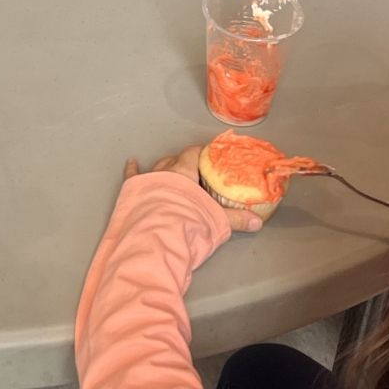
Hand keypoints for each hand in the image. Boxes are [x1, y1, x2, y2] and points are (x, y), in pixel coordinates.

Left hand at [123, 145, 261, 232]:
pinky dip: (133, 168)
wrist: (154, 235)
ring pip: (157, 167)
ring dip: (165, 168)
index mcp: (184, 172)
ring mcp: (147, 180)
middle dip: (186, 163)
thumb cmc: (186, 223)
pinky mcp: (132, 191)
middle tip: (195, 170)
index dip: (203, 153)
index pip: (194, 154)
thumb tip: (257, 222)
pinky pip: (132, 175)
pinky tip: (132, 162)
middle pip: (176, 160)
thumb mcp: (216, 220)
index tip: (210, 155)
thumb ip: (237, 219)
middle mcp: (164, 172)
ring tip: (171, 169)